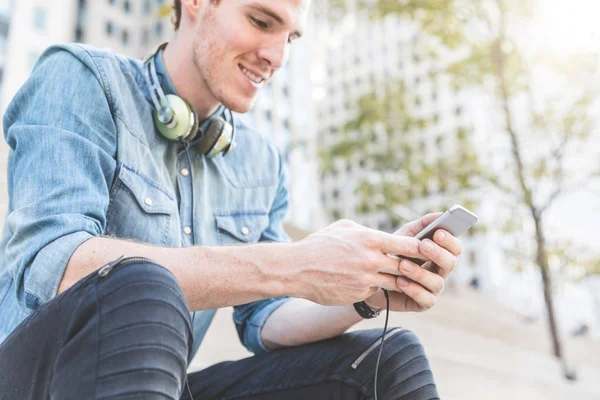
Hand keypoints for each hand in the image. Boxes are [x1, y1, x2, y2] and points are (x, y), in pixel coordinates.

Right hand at [290, 219, 428, 305]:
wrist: (296, 269)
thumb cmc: (320, 244)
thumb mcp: (344, 227)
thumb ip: (367, 232)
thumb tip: (383, 237)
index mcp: (370, 240)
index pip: (408, 245)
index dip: (421, 248)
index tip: (429, 248)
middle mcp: (371, 261)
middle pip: (406, 266)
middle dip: (414, 266)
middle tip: (422, 265)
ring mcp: (365, 280)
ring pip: (395, 282)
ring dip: (398, 279)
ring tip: (400, 276)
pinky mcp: (359, 294)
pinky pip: (375, 291)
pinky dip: (376, 287)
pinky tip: (369, 282)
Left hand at [364, 213, 462, 311]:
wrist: (373, 275)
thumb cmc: (394, 252)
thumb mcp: (405, 235)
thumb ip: (422, 225)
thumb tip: (439, 214)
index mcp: (440, 253)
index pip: (455, 248)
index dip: (450, 240)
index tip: (438, 232)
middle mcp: (441, 271)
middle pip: (450, 263)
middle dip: (437, 253)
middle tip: (422, 245)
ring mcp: (433, 288)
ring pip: (437, 282)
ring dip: (420, 273)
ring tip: (403, 265)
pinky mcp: (423, 303)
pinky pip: (426, 299)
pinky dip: (414, 290)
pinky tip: (400, 281)